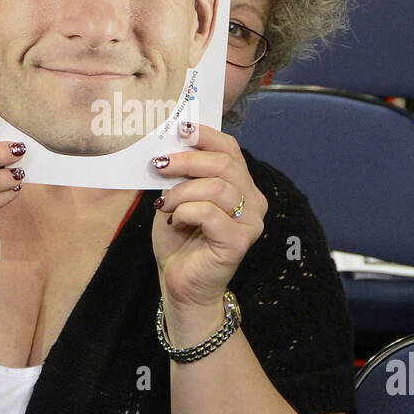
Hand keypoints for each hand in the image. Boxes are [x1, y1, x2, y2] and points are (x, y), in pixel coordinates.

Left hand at [151, 122, 265, 314]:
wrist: (180, 284)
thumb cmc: (179, 240)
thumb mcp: (176, 197)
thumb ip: (181, 174)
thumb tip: (168, 146)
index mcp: (242, 185)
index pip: (230, 149)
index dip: (206, 135)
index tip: (180, 129)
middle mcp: (254, 201)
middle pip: (225, 164)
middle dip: (187, 159)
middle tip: (159, 164)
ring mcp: (250, 222)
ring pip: (215, 188)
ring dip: (181, 192)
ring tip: (164, 204)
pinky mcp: (239, 241)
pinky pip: (209, 213)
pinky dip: (185, 212)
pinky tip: (175, 221)